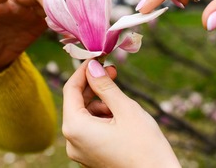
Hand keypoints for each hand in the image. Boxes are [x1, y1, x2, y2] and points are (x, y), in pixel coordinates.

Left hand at [62, 59, 180, 167]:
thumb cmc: (144, 146)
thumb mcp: (125, 109)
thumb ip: (105, 86)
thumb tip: (92, 66)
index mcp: (75, 128)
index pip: (70, 89)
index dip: (83, 71)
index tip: (97, 58)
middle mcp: (72, 142)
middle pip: (76, 103)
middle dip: (94, 85)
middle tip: (113, 71)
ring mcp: (80, 152)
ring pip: (85, 115)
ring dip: (101, 102)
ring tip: (122, 101)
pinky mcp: (90, 157)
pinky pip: (90, 129)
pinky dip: (103, 117)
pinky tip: (120, 115)